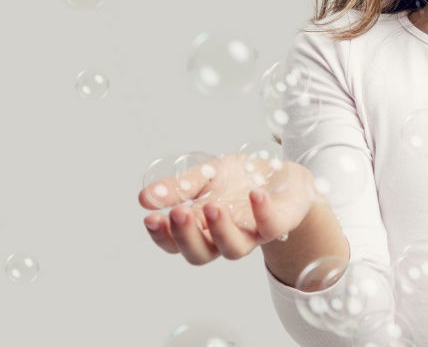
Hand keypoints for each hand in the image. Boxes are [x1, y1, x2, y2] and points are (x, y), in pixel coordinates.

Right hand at [138, 153, 319, 264]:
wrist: (282, 174)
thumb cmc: (240, 180)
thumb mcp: (206, 176)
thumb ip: (179, 187)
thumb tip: (144, 197)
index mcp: (202, 229)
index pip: (176, 244)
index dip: (162, 236)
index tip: (151, 218)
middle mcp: (224, 238)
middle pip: (200, 254)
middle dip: (187, 236)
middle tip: (178, 212)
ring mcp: (252, 235)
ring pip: (234, 250)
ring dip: (220, 230)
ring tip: (212, 207)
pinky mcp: (278, 225)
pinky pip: (271, 226)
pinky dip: (262, 212)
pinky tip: (255, 194)